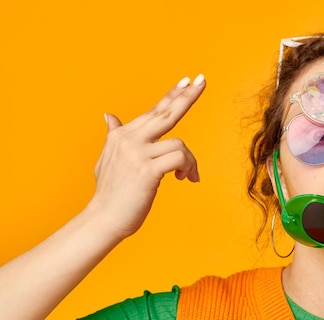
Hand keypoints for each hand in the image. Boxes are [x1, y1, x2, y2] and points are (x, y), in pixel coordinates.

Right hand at [87, 75, 204, 239]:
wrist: (103, 219)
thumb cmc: (110, 194)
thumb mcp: (107, 160)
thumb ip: (113, 136)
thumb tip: (109, 116)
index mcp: (122, 135)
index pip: (154, 111)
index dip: (172, 95)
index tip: (188, 80)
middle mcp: (129, 139)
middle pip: (166, 113)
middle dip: (186, 96)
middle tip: (203, 80)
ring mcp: (138, 153)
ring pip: (179, 144)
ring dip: (190, 161)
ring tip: (187, 175)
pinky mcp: (148, 170)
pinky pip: (180, 158)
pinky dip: (189, 167)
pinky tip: (186, 178)